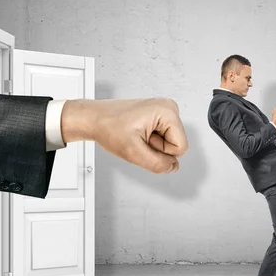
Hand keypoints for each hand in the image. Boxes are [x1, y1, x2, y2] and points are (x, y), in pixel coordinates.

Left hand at [61, 98, 188, 173]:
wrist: (94, 119)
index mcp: (167, 111)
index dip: (161, 152)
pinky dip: (150, 141)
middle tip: (138, 139)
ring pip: (169, 143)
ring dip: (152, 145)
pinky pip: (163, 138)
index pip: (181, 148)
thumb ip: (158, 164)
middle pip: (176, 145)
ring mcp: (164, 111)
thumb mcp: (133, 152)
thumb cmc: (108, 127)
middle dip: (157, 148)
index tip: (143, 141)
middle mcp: (169, 108)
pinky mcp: (158, 116)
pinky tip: (137, 134)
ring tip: (136, 136)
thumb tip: (173, 167)